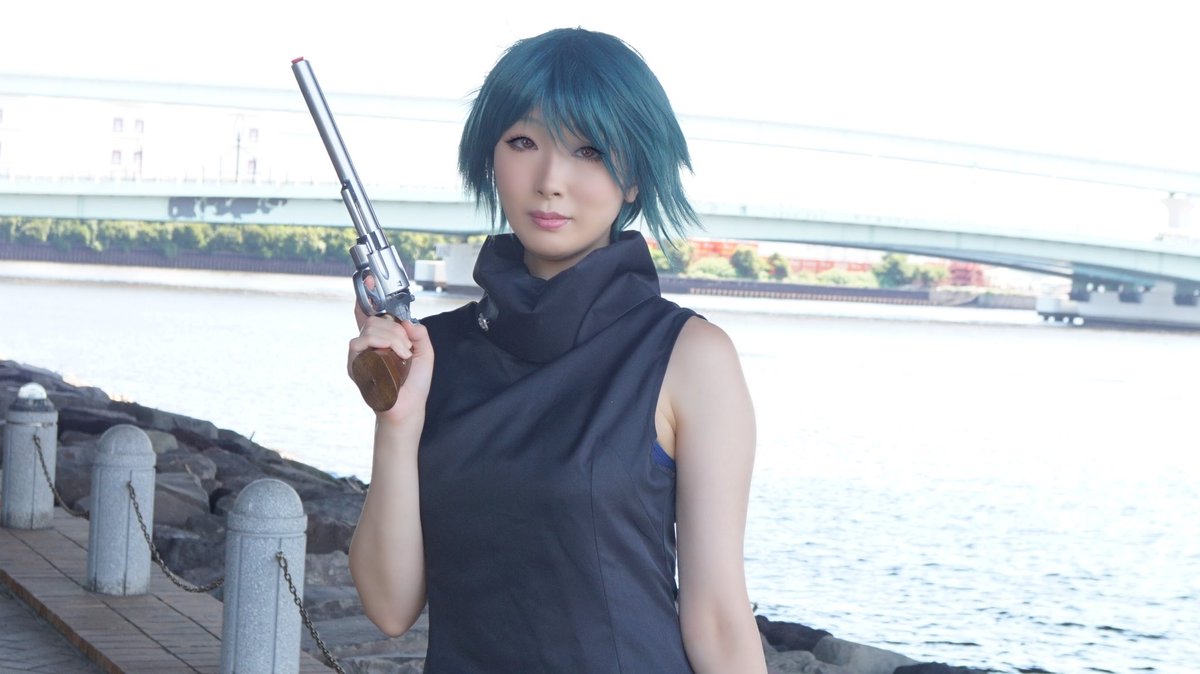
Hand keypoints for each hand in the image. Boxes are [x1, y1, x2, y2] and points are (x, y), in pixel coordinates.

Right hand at [349, 303, 434, 424]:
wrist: (408, 408)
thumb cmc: (413, 384)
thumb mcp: (424, 353)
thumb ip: (420, 333)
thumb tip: (406, 321)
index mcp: (382, 340)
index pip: (368, 314)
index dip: (366, 297)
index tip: (369, 281)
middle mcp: (368, 345)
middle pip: (373, 319)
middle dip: (395, 329)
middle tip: (407, 346)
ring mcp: (359, 355)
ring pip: (370, 329)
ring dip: (392, 338)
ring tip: (403, 355)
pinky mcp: (354, 365)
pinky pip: (359, 343)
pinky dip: (381, 345)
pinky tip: (393, 356)